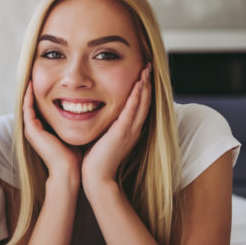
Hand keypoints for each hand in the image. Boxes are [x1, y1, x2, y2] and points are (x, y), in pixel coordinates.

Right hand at [23, 81, 81, 182]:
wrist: (69, 171)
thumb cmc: (76, 154)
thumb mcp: (75, 131)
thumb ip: (76, 120)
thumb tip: (88, 107)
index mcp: (44, 129)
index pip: (41, 106)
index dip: (44, 92)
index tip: (50, 78)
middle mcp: (35, 129)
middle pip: (32, 104)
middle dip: (35, 88)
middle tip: (37, 72)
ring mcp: (31, 130)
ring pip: (27, 104)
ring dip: (29, 90)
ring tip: (31, 74)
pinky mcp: (31, 130)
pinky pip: (27, 109)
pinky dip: (28, 97)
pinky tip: (31, 85)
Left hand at [82, 64, 151, 194]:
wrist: (96, 178)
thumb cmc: (95, 160)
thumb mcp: (103, 138)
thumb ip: (105, 126)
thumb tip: (96, 114)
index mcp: (129, 130)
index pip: (139, 106)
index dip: (142, 90)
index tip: (142, 74)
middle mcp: (133, 129)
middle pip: (145, 101)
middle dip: (147, 83)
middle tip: (149, 66)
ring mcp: (129, 131)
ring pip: (142, 104)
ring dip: (144, 86)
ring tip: (146, 70)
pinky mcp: (122, 133)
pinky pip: (131, 111)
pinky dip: (135, 97)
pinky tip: (138, 85)